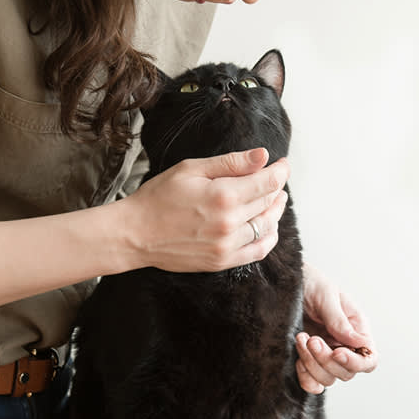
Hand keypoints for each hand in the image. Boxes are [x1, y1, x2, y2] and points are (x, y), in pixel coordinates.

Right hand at [120, 148, 288, 271]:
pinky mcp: (222, 261)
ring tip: (275, 199)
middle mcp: (230, 223)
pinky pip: (258, 251)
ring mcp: (227, 245)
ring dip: (275, 211)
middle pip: (269, 202)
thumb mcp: (192, 169)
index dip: (280, 171)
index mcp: (223, 196)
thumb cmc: (158, 197)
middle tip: (274, 178)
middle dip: (276, 188)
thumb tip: (263, 156)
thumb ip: (231, 163)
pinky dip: (269, 237)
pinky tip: (268, 226)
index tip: (282, 164)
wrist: (135, 234)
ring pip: (267, 226)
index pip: (268, 182)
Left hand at [295, 263, 376, 393]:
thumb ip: (340, 321)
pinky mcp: (308, 361)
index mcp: (356, 329)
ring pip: (328, 378)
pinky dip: (305, 376)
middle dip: (326, 359)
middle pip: (346, 372)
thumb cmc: (310, 282)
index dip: (356, 362)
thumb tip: (360, 344)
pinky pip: (312, 383)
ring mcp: (326, 355)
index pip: (369, 359)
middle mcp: (344, 346)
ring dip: (312, 364)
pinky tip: (297, 358)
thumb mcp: (326, 296)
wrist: (284, 283)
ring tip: (300, 338)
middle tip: (310, 339)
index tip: (336, 353)